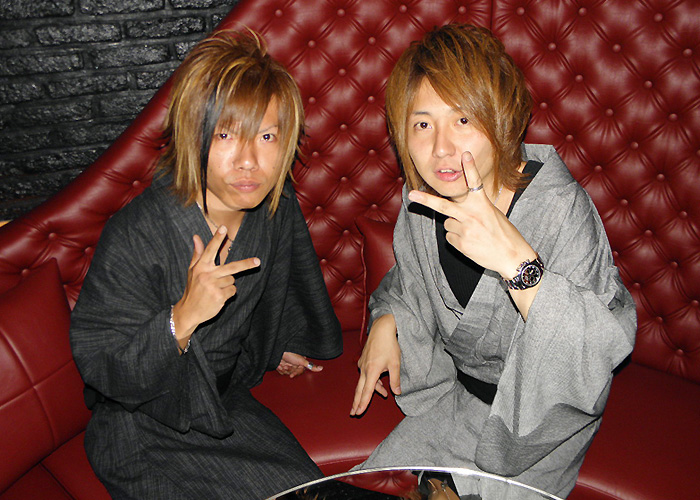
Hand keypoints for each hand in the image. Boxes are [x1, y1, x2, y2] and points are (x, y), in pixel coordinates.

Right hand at [172, 225, 259, 340]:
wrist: (189, 311)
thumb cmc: (193, 288)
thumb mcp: (192, 271)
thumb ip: (197, 254)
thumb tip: (196, 237)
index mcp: (200, 267)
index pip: (210, 250)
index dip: (217, 239)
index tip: (224, 228)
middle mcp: (207, 275)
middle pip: (231, 267)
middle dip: (246, 264)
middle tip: (258, 261)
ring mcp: (213, 286)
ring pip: (232, 280)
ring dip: (228, 284)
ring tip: (216, 289)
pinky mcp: (219, 297)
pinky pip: (233, 290)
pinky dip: (228, 293)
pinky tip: (218, 296)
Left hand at [276, 352, 322, 377]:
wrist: (278, 351)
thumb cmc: (290, 353)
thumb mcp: (301, 360)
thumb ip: (311, 366)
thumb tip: (322, 368)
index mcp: (300, 363)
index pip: (299, 372)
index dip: (295, 373)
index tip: (291, 375)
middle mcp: (294, 364)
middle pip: (293, 373)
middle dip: (289, 370)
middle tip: (286, 366)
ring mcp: (288, 365)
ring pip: (287, 373)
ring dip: (283, 369)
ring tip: (282, 364)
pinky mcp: (282, 366)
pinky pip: (281, 372)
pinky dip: (279, 369)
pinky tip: (279, 364)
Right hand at [351, 314, 400, 415]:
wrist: (381, 329)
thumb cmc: (389, 345)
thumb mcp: (395, 364)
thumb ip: (395, 380)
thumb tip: (397, 393)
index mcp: (372, 371)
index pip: (367, 391)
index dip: (363, 403)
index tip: (358, 412)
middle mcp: (364, 369)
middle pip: (359, 389)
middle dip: (357, 402)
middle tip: (353, 413)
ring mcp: (362, 364)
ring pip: (364, 381)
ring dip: (372, 389)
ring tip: (383, 393)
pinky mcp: (363, 360)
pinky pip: (366, 374)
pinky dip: (373, 380)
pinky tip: (381, 380)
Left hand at [407, 151, 534, 277]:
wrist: (511, 255)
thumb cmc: (503, 233)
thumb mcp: (493, 214)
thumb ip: (474, 208)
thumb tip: (454, 210)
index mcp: (483, 205)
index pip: (475, 183)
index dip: (470, 168)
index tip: (465, 155)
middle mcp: (472, 215)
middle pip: (443, 206)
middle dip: (426, 200)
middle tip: (412, 195)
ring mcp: (465, 230)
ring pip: (447, 223)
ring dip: (456, 226)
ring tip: (472, 232)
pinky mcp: (461, 244)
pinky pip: (450, 237)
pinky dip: (457, 239)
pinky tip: (471, 242)